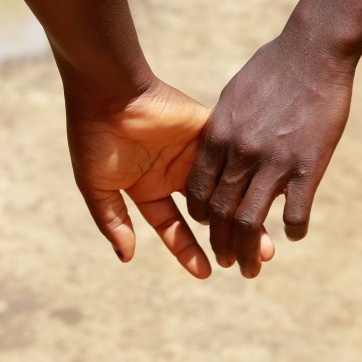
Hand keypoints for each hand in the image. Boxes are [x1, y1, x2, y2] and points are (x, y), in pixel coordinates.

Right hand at [66, 76, 271, 277]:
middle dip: (229, 236)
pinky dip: (249, 177)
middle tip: (255, 259)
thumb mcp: (96, 185)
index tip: (207, 272)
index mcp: (147, 187)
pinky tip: (267, 197)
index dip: (188, 251)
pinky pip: (233, 157)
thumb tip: (127, 257)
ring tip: (267, 240)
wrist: (108, 89)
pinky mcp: (209, 130)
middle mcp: (174, 172)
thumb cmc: (94, 136)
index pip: (173, 226)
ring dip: (245, 213)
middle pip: (208, 213)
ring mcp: (193, 151)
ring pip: (226, 189)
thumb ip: (113, 221)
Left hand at [185, 34, 354, 277]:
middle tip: (226, 263)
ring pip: (251, 221)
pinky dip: (292, 229)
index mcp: (218, 136)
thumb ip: (223, 129)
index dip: (201, 216)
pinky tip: (292, 234)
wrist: (312, 52)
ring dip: (248, 251)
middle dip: (220, 244)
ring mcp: (273, 161)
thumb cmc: (272, 68)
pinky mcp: (308, 165)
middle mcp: (240, 153)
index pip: (199, 190)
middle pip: (221, 213)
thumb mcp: (234, 97)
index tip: (206, 228)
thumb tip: (216, 150)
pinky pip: (295, 212)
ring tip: (251, 268)